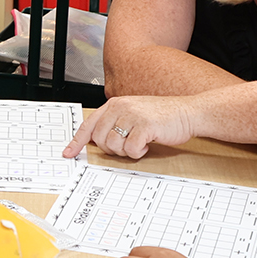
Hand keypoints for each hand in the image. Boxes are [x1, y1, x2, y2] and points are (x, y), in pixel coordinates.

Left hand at [63, 96, 198, 159]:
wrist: (188, 113)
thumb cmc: (162, 117)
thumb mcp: (134, 114)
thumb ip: (115, 123)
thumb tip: (99, 142)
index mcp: (115, 104)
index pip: (89, 124)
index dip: (77, 141)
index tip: (68, 153)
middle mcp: (120, 107)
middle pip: (100, 140)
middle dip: (112, 149)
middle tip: (127, 145)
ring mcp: (132, 115)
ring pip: (113, 146)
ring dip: (126, 151)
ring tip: (139, 142)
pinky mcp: (144, 126)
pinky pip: (131, 149)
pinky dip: (139, 152)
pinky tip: (148, 143)